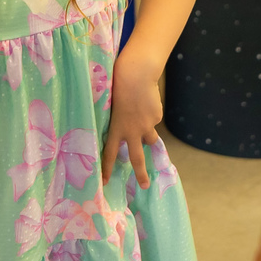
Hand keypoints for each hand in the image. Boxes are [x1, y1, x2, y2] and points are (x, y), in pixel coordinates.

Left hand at [100, 49, 163, 188]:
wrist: (136, 75)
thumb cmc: (117, 86)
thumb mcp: (110, 106)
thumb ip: (115, 120)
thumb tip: (123, 127)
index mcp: (116, 129)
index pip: (110, 153)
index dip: (107, 169)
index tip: (104, 183)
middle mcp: (132, 131)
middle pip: (137, 158)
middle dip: (141, 174)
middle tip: (145, 185)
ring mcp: (147, 125)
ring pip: (150, 139)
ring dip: (148, 138)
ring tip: (144, 123)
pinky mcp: (156, 117)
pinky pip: (153, 118)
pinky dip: (150, 113)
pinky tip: (146, 100)